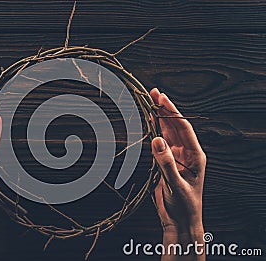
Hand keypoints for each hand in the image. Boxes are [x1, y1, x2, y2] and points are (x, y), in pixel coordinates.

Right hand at [150, 88, 205, 259]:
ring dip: (159, 118)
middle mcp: (186, 153)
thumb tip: (157, 140)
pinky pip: (159, 144)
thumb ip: (166, 162)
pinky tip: (149, 122)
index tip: (161, 98)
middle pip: (175, 126)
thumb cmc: (184, 205)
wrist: (179, 220)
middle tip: (153, 93)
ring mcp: (175, 157)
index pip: (183, 127)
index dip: (172, 112)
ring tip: (150, 102)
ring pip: (166, 132)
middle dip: (164, 109)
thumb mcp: (176, 184)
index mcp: (195, 156)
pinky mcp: (165, 162)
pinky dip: (154, 132)